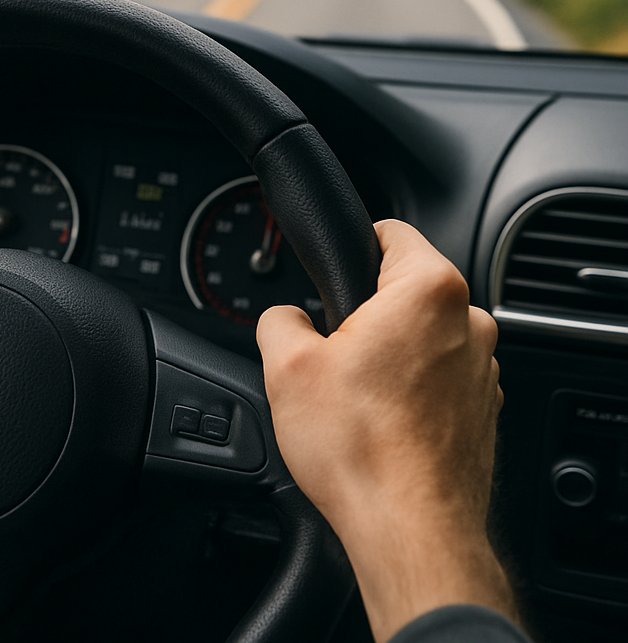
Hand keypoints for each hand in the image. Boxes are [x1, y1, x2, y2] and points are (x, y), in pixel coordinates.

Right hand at [257, 219, 515, 641]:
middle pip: (405, 289)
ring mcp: (484, 370)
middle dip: (366, 310)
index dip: (351, 243)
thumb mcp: (286, 366)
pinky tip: (380, 422)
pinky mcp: (484, 410)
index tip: (332, 268)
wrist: (410, 530)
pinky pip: (440, 378)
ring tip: (354, 395)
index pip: (390, 231)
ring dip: (391, 352)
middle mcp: (470, 322)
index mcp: (428, 290)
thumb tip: (284, 317)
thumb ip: (277, 318)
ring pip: (423, 336)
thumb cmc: (362, 449)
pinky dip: (412, 388)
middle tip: (331, 350)